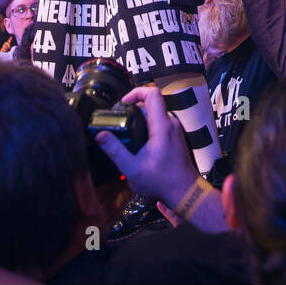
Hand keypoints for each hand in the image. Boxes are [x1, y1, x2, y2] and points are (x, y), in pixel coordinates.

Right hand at [96, 86, 200, 206]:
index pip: (153, 93)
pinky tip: (137, 141)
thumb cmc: (161, 182)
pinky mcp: (175, 136)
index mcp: (162, 126)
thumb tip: (100, 135)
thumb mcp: (132, 169)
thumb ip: (115, 151)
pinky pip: (160, 122)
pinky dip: (148, 125)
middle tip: (119, 119)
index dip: (136, 92)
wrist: (185, 192)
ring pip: (156, 113)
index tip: (122, 103)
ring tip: (126, 131)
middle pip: (152, 102)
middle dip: (134, 107)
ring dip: (140, 117)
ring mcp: (175, 130)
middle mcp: (171, 124)